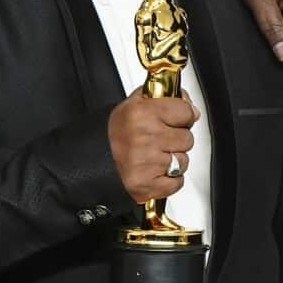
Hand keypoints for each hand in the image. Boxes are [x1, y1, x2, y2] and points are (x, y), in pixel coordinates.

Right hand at [108, 87, 199, 203]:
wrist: (91, 158)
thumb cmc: (113, 133)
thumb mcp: (133, 103)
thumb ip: (163, 98)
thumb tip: (191, 107)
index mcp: (141, 113)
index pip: (185, 111)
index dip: (183, 115)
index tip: (177, 118)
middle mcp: (145, 137)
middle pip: (187, 138)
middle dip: (177, 138)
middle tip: (159, 138)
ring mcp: (147, 162)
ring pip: (184, 161)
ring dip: (173, 159)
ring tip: (154, 154)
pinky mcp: (148, 184)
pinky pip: (177, 181)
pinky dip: (169, 179)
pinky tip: (155, 169)